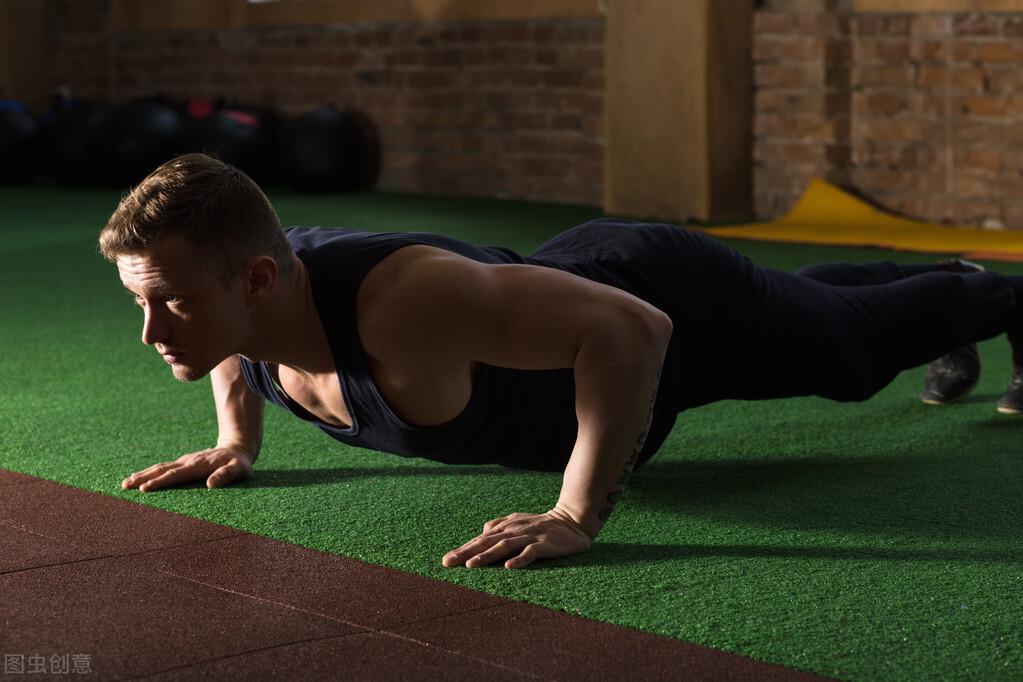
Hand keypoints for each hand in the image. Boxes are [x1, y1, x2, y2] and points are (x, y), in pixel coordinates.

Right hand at [121, 447, 253, 491]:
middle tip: (125, 486)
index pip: (176, 474)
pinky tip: (140, 479)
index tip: (144, 488)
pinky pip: (164, 468)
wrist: (237, 448)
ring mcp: (184, 461)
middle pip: (161, 469)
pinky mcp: (183, 463)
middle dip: (143, 477)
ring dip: (142, 475)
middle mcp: (187, 462)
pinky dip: (150, 473)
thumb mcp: (239, 469)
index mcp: (198, 465)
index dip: (160, 482)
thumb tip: (211, 485)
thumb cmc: (239, 463)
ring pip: (160, 467)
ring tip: (125, 483)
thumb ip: (226, 475)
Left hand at [441, 508, 592, 569]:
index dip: (463, 549)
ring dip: (487, 555)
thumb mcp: (519, 522)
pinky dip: (520, 559)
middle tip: (449, 562)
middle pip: (487, 541)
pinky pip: (531, 552)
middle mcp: (515, 530)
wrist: (573, 521)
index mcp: (507, 527)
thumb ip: (500, 525)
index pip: (480, 539)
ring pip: (505, 545)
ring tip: (471, 565)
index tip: (446, 560)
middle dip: (467, 552)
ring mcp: (530, 536)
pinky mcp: (545, 544)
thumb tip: (482, 532)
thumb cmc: (543, 525)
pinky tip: (508, 567)